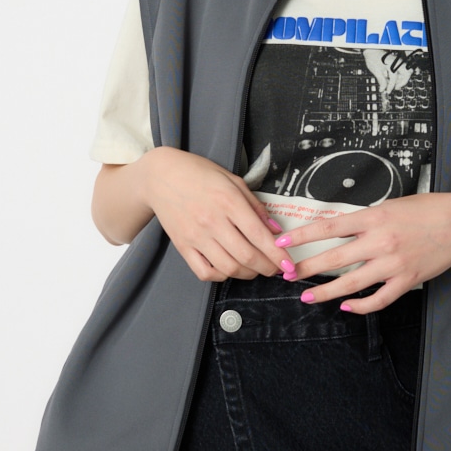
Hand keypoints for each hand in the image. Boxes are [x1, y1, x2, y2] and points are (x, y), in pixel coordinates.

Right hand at [144, 148, 285, 282]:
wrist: (160, 176)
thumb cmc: (200, 174)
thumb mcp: (233, 180)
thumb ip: (256, 206)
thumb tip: (276, 230)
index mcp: (228, 201)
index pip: (259, 235)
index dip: (278, 254)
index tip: (289, 264)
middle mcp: (212, 221)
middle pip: (246, 256)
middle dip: (267, 268)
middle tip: (276, 269)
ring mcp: (196, 236)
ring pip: (228, 268)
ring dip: (248, 274)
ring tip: (256, 269)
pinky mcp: (182, 246)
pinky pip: (204, 272)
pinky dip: (221, 276)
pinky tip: (230, 269)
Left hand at [275, 193, 450, 312]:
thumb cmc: (428, 210)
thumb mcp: (392, 204)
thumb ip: (366, 218)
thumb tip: (340, 229)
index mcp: (374, 217)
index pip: (328, 227)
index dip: (302, 236)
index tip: (282, 244)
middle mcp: (380, 241)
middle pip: (334, 257)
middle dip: (307, 268)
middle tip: (287, 275)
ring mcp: (393, 263)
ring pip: (351, 282)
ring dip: (326, 292)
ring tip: (308, 297)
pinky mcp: (407, 280)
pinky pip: (379, 299)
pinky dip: (361, 306)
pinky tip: (347, 306)